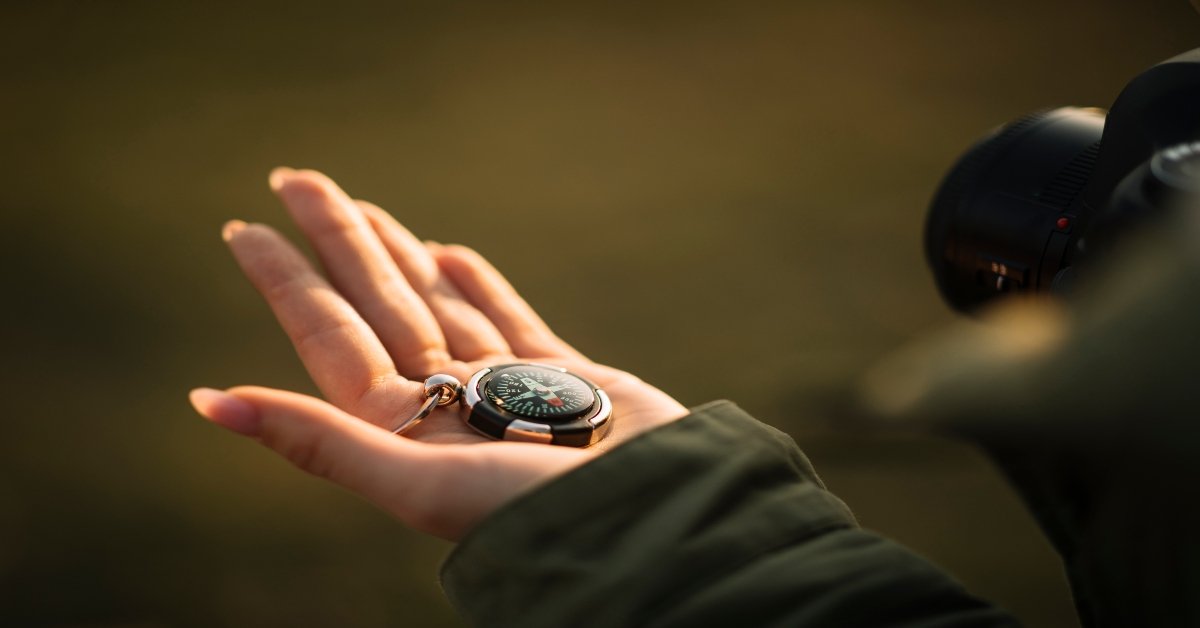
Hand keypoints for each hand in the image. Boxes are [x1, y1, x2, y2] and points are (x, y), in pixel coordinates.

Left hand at [189, 168, 688, 539]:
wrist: (653, 519)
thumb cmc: (533, 511)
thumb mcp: (415, 482)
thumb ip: (319, 440)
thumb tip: (207, 402)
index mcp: (404, 429)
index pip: (328, 335)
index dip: (285, 280)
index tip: (244, 227)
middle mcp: (447, 404)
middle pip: (377, 304)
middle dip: (337, 242)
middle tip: (295, 178)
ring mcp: (506, 389)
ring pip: (438, 305)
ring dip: (399, 255)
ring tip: (364, 208)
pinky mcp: (566, 380)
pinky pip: (510, 320)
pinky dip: (480, 285)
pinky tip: (450, 253)